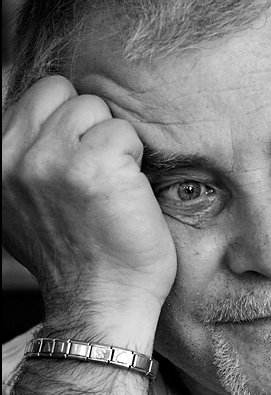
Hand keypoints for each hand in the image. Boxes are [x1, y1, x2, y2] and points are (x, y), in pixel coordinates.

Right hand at [2, 75, 175, 331]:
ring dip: (112, 144)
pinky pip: (124, 132)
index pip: (35, 99)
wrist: (101, 303)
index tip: (76, 173)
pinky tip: (127, 197)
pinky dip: (135, 162)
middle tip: (97, 178)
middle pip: (61, 92)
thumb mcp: (21, 208)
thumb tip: (30, 120)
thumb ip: (20, 161)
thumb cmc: (77, 257)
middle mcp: (12, 158)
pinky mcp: (94, 165)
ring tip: (111, 189)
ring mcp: (50, 159)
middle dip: (86, 126)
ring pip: (94, 107)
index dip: (66, 129)